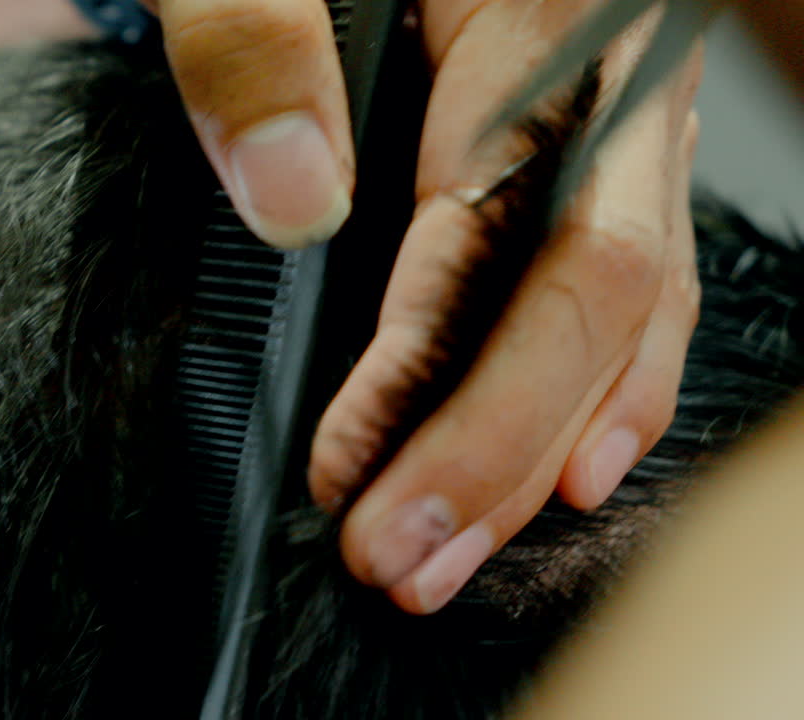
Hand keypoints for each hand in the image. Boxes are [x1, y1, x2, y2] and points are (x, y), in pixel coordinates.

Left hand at [308, 0, 703, 613]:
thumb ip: (251, 40)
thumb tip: (293, 202)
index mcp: (531, 24)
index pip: (506, 237)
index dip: (432, 381)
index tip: (347, 477)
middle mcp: (597, 81)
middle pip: (588, 295)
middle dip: (498, 451)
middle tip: (402, 562)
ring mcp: (606, 124)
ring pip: (618, 310)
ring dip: (540, 448)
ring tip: (456, 549)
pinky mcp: (582, 156)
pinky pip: (623, 280)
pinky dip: (598, 387)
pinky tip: (564, 467)